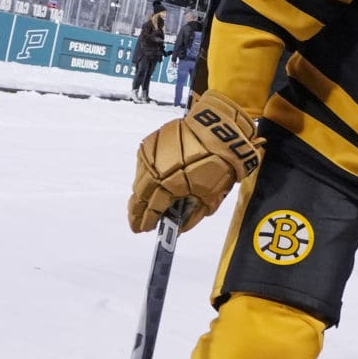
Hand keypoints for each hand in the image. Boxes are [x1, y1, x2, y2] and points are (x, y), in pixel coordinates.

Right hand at [127, 92, 262, 233]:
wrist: (218, 129)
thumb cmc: (221, 164)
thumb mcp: (213, 194)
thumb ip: (194, 213)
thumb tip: (180, 227)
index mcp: (169, 186)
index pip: (153, 208)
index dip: (147, 221)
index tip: (142, 230)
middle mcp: (154, 172)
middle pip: (140, 195)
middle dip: (137, 211)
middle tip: (136, 222)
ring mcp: (150, 156)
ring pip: (140, 180)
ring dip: (140, 194)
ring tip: (141, 205)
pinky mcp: (150, 143)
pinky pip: (144, 165)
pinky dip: (146, 177)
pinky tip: (150, 183)